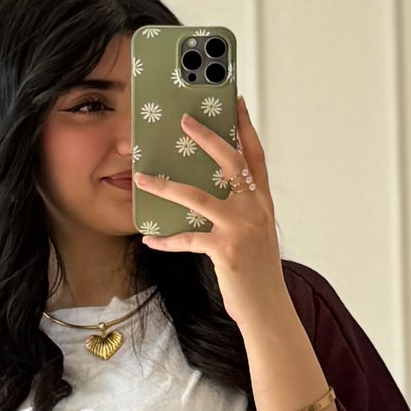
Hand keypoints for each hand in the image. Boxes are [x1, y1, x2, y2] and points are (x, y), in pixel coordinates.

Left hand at [133, 92, 283, 319]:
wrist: (269, 309)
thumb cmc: (256, 271)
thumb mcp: (254, 232)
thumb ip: (238, 208)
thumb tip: (209, 188)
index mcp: (262, 202)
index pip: (255, 156)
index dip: (245, 127)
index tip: (234, 102)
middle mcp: (255, 209)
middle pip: (231, 163)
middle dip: (208, 138)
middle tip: (185, 119)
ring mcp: (242, 229)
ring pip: (199, 197)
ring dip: (166, 186)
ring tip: (142, 176)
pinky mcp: (227, 251)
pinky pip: (188, 239)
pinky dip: (166, 239)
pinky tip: (148, 238)